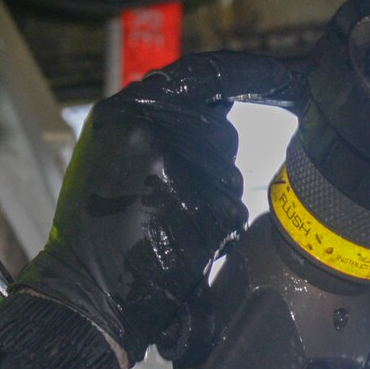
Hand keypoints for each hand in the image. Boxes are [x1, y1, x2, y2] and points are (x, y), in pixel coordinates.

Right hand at [15, 50, 302, 362]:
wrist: (87, 292)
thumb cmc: (96, 233)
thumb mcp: (111, 157)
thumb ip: (157, 127)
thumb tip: (213, 113)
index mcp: (125, 111)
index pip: (202, 75)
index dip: (249, 75)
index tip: (282, 79)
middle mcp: (151, 126)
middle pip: (219, 128)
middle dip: (211, 161)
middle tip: (173, 199)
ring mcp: (177, 162)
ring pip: (227, 169)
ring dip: (212, 197)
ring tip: (167, 225)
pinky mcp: (201, 200)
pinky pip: (232, 206)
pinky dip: (216, 227)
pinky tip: (180, 242)